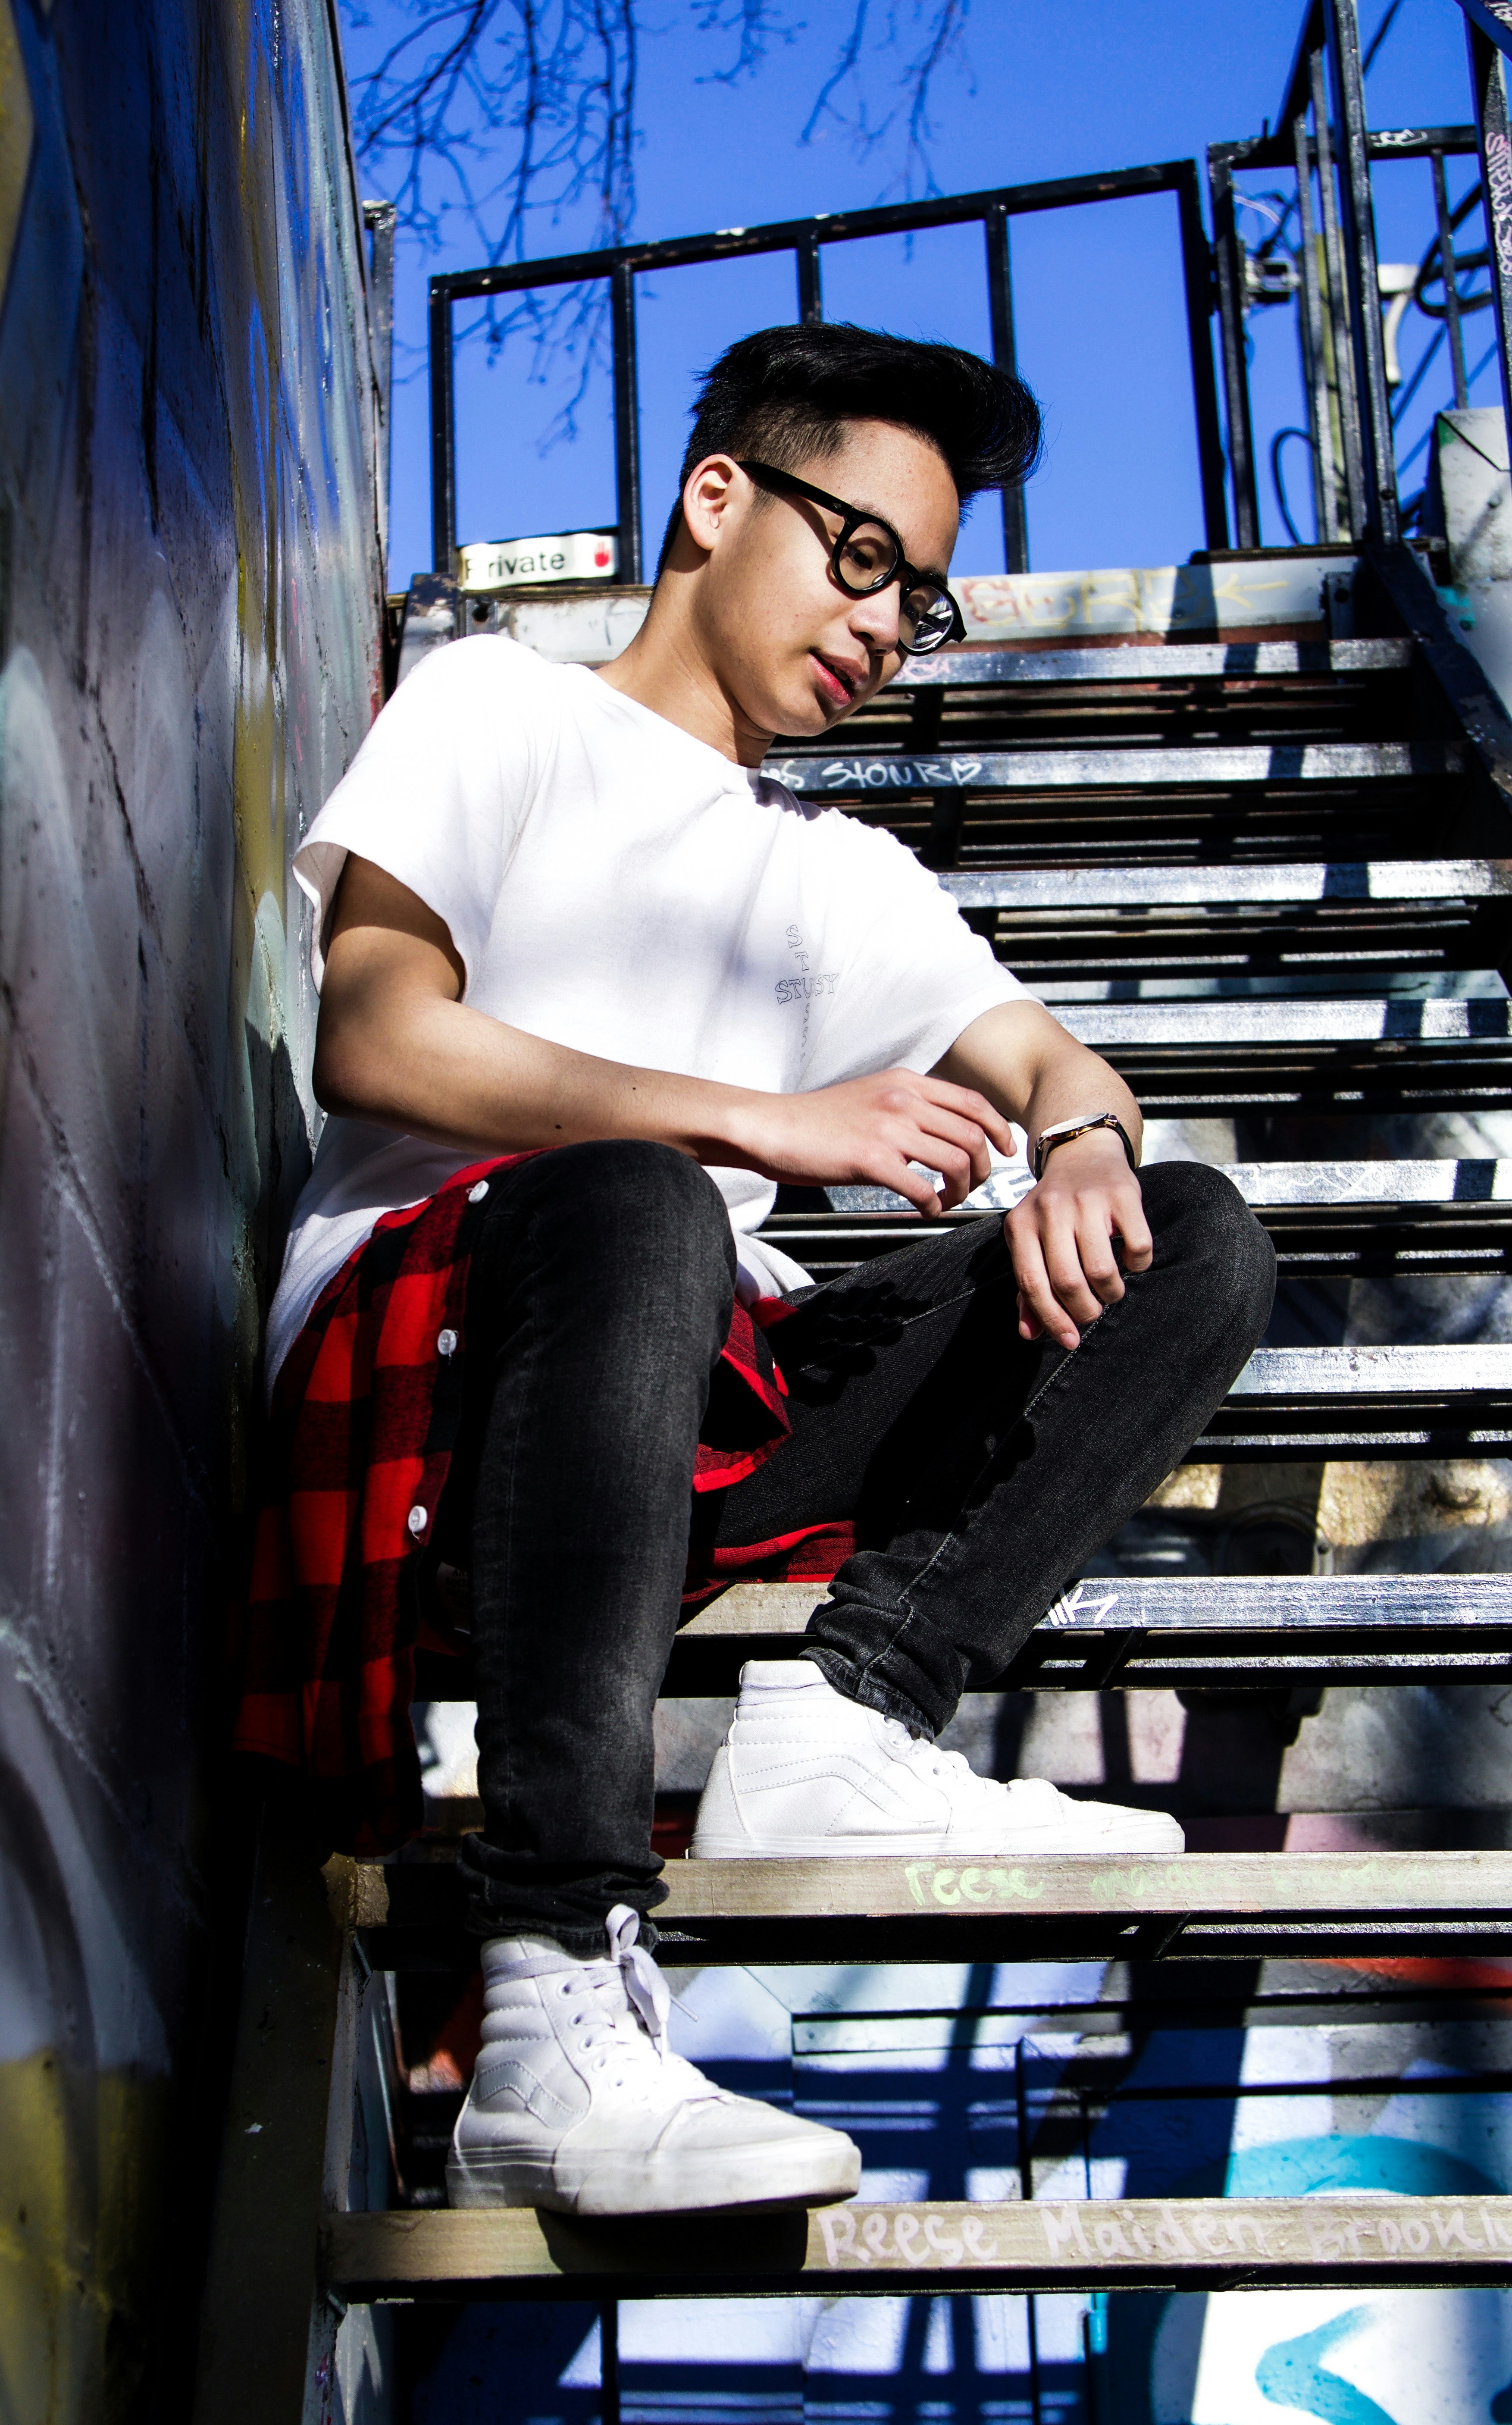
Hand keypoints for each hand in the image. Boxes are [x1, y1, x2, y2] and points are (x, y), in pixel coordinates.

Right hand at [737, 1068, 1017, 1215]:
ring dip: (962, 1190)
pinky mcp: (870, 1159)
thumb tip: (940, 1133)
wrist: (772, 1126)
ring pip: (956, 1162)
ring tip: (949, 1201)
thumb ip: (908, 1105)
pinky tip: (925, 1210)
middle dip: (984, 1168)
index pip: (973, 1102)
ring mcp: (888, 1128)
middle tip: (975, 1187)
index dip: (998, 1129)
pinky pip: (923, 1189)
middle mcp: (904, 1099)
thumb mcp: (871, 1095)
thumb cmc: (817, 1119)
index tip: (1005, 1150)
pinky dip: (933, 1206)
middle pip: (973, 1136)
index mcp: (907, 1082)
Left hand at [1005, 1130, 1151, 1348]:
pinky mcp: (1123, 1195)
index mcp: (1021, 1225)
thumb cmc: (1055, 1209)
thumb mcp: (1031, 1241)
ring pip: (1102, 1271)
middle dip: (1085, 1311)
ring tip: (1110, 1289)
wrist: (1083, 1155)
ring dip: (1111, 1293)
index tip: (1069, 1340)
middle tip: (1092, 1311)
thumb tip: (1029, 1333)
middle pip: (1069, 1282)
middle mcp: (1051, 1210)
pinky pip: (1138, 1248)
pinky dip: (1138, 1265)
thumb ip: (1028, 1288)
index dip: (1051, 1319)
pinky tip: (1129, 1259)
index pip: (1032, 1284)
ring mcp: (1087, 1200)